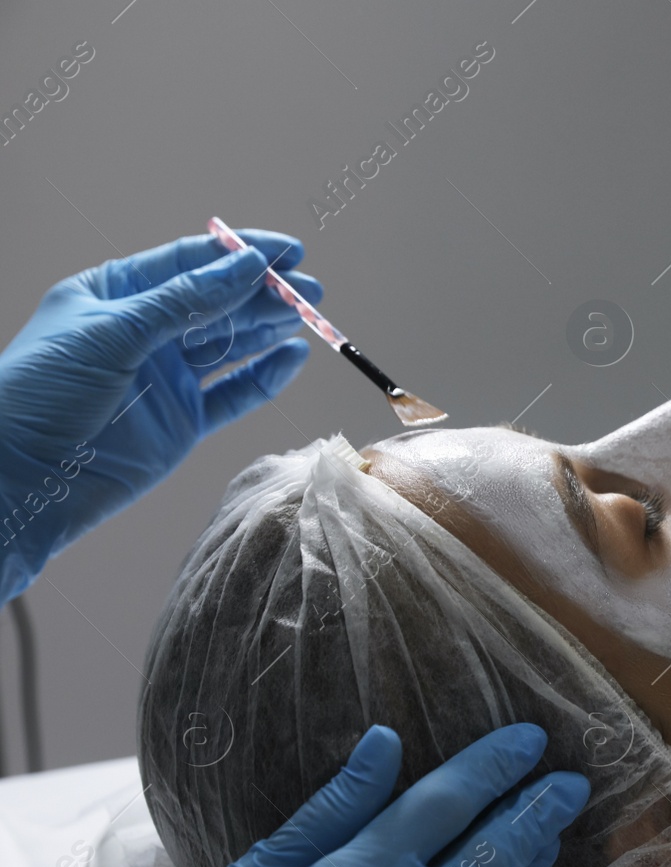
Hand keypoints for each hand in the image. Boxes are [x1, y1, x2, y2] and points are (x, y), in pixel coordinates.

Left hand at [0, 230, 320, 600]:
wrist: (21, 477)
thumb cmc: (41, 393)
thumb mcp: (113, 333)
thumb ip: (186, 301)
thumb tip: (246, 266)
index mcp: (115, 295)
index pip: (189, 263)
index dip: (239, 254)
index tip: (286, 251)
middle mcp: (144, 332)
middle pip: (218, 302)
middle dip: (264, 293)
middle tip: (308, 288)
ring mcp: (166, 378)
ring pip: (231, 345)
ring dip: (269, 328)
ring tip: (307, 316)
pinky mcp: (183, 421)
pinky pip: (234, 393)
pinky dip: (265, 376)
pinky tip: (290, 358)